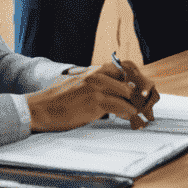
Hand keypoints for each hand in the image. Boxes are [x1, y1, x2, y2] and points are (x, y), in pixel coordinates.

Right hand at [27, 60, 158, 132]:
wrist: (40, 108)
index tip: (145, 93)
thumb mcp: (81, 86)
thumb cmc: (59, 101)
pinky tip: (131, 120)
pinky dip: (130, 114)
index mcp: (97, 70)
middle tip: (148, 108)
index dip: (139, 80)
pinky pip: (122, 107)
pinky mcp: (96, 101)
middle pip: (132, 81)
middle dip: (142, 95)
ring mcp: (98, 87)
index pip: (128, 68)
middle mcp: (99, 74)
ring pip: (129, 95)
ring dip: (138, 107)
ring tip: (142, 117)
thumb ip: (99, 87)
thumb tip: (118, 96)